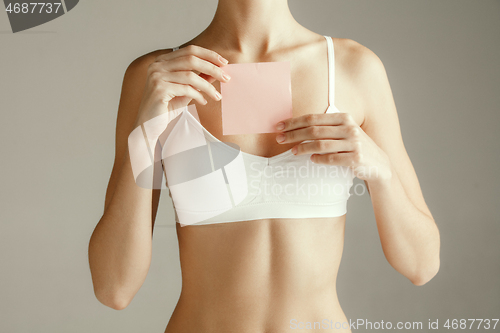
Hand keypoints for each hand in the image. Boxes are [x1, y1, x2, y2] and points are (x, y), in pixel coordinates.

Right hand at [133, 45, 230, 126]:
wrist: (148, 125)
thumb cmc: (166, 108)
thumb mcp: (185, 90)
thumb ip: (198, 79)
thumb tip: (217, 71)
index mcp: (162, 61)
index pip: (189, 50)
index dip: (209, 54)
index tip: (224, 63)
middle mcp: (157, 66)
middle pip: (191, 59)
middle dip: (212, 67)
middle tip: (226, 78)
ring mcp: (156, 76)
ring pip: (191, 75)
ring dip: (208, 86)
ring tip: (217, 96)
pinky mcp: (159, 89)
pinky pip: (186, 89)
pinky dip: (198, 95)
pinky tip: (203, 102)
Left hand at [275, 112, 392, 182]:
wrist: (378, 164)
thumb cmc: (354, 147)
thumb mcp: (344, 132)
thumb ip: (327, 127)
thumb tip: (298, 126)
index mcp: (344, 118)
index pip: (313, 118)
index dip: (294, 122)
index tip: (279, 126)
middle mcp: (349, 128)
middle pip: (314, 130)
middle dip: (293, 135)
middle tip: (279, 139)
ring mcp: (353, 144)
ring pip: (320, 144)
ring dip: (303, 148)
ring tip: (293, 151)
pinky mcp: (356, 159)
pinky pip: (331, 159)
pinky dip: (319, 159)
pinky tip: (312, 160)